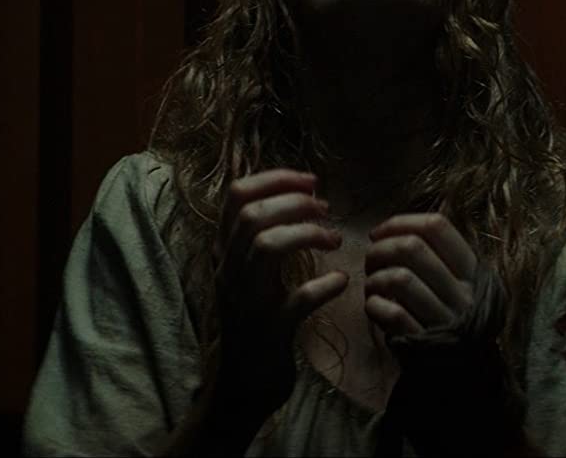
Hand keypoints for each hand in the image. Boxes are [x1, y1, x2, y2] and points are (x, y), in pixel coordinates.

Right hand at [210, 169, 349, 414]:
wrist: (242, 386)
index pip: (236, 196)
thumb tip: (290, 196)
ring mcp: (248, 302)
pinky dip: (324, 285)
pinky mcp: (270, 331)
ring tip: (334, 239)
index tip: (310, 182)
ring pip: (267, 246)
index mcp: (225, 253)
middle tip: (325, 208)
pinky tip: (340, 281)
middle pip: (252, 215)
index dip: (275, 179)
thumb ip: (255, 239)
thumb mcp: (246, 275)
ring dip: (308, 233)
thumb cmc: (254, 324)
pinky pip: (297, 299)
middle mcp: (230, 272)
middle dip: (295, 202)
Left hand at [362, 214, 478, 337]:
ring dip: (375, 277)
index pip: (437, 227)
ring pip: (401, 278)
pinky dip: (375, 305)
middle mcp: (463, 293)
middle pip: (413, 248)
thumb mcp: (458, 284)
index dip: (401, 222)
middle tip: (370, 259)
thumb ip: (436, 257)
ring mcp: (445, 319)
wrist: (463, 373)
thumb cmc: (450, 318)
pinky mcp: (425, 343)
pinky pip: (394, 314)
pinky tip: (373, 307)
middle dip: (381, 248)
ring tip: (372, 284)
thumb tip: (392, 228)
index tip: (379, 232)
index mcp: (473, 271)